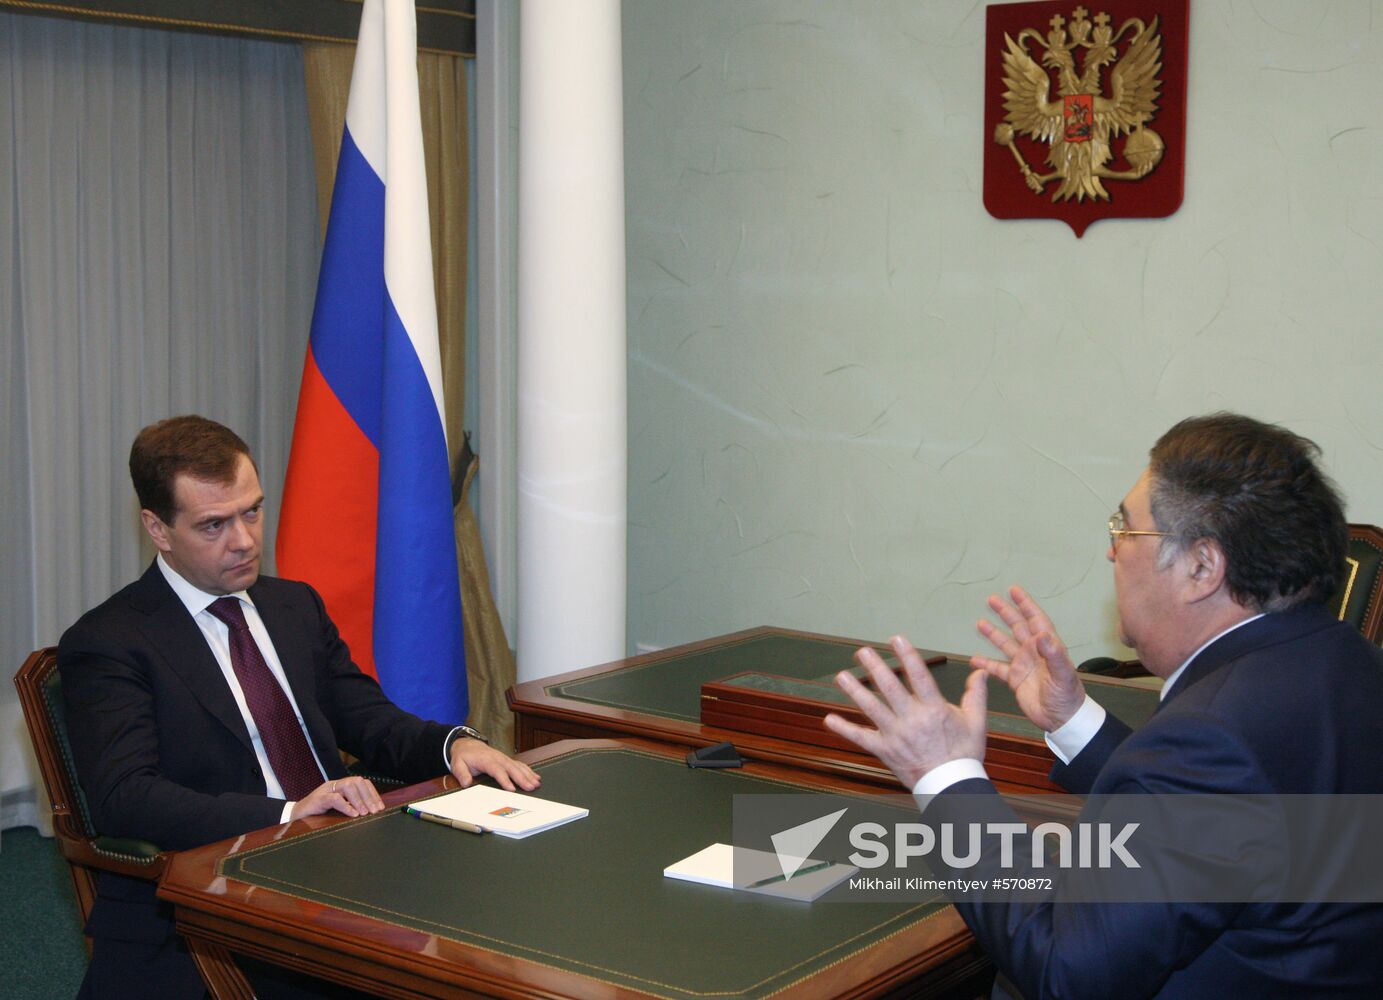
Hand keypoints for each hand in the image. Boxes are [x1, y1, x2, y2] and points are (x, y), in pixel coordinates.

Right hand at [289, 775, 384, 820]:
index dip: (372, 794)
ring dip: (359, 800)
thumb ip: (349, 807)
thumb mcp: (336, 810)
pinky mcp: (318, 799)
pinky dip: (346, 806)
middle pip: (357, 782)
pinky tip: (353, 814)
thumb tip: (369, 813)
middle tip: (375, 811)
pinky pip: (334, 798)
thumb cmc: (317, 815)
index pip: (361, 783)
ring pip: (348, 786)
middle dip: (368, 796)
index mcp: (341, 786)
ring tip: (365, 813)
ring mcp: (326, 790)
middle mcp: (334, 785)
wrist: (293, 817)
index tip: (380, 807)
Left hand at [449, 739, 540, 791]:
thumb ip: (462, 774)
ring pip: (518, 766)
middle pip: (511, 768)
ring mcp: (504, 758)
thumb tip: (466, 783)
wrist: (467, 745)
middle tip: (530, 787)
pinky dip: (529, 771)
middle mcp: (497, 758)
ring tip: (536, 784)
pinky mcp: (507, 760)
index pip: (497, 770)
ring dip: (528, 775)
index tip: (512, 789)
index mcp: (486, 760)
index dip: (505, 779)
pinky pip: (520, 765)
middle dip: (522, 778)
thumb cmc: (464, 756)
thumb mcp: (457, 764)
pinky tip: (536, 777)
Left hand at [823, 635, 988, 788]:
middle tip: (862, 651)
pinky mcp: (885, 750)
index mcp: (934, 709)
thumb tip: (980, 672)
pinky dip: (844, 729)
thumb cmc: (965, 753)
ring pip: (871, 708)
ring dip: (855, 691)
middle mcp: (912, 719)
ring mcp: (896, 735)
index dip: (907, 656)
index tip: (896, 639)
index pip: (920, 676)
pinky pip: (861, 738)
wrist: (952, 786)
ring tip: (841, 676)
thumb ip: (976, 695)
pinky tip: (829, 719)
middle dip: (875, 667)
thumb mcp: (976, 722)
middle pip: (890, 688)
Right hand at [971, 585, 1085, 732]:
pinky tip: (974, 660)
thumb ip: (1053, 654)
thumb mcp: (1063, 674)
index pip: (1035, 619)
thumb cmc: (1067, 696)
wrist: (1062, 719)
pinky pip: (997, 668)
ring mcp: (1023, 665)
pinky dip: (986, 664)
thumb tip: (1041, 634)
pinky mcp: (1015, 679)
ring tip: (980, 623)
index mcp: (1047, 646)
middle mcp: (1034, 652)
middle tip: (991, 599)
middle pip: (1017, 627)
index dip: (1025, 604)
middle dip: (1006, 612)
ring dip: (993, 634)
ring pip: (1005, 644)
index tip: (1014, 590)